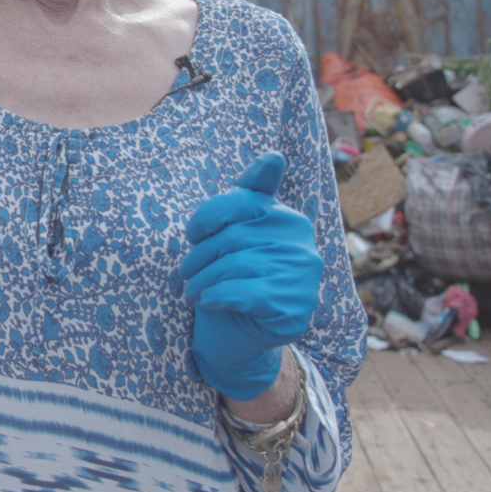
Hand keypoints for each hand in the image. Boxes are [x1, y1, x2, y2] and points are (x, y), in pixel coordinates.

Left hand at [180, 152, 324, 400]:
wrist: (238, 336)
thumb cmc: (227, 279)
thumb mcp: (229, 237)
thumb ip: (241, 201)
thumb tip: (274, 155)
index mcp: (284, 217)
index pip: (243, 198)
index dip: (209, 215)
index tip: (195, 232)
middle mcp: (300, 241)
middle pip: (232, 235)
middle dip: (198, 256)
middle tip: (187, 273)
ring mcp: (302, 275)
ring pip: (235, 265)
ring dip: (202, 281)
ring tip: (195, 291)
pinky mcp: (295, 306)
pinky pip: (243, 292)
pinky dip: (217, 297)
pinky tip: (211, 302)